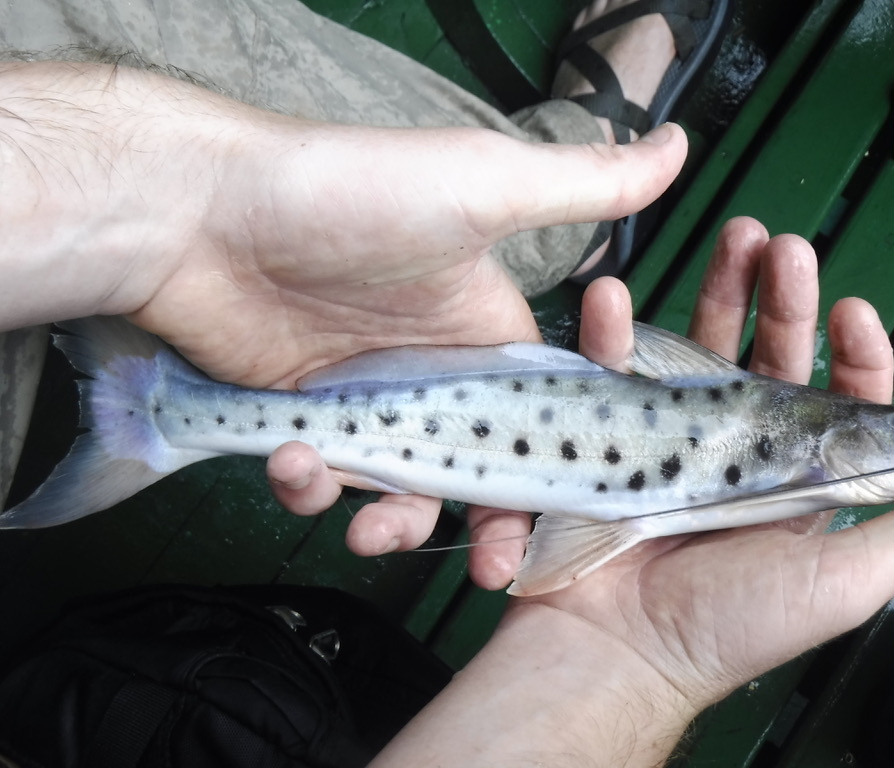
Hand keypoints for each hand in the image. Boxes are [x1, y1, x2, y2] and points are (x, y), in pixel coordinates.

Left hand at [0, 62, 685, 587]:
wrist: (207, 214)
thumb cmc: (353, 197)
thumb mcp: (483, 187)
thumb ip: (586, 185)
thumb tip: (682, 145)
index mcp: (492, 336)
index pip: (550, 421)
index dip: (565, 474)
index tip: (570, 518)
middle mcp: (438, 377)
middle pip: (483, 476)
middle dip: (494, 529)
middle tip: (495, 570)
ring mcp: (370, 404)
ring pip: (403, 493)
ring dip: (393, 523)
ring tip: (365, 523)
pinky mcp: (306, 422)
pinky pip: (325, 481)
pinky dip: (314, 488)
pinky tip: (298, 462)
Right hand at [513, 216, 893, 713]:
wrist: (615, 646)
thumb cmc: (730, 623)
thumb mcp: (845, 578)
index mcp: (798, 485)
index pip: (837, 404)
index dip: (852, 354)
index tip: (853, 310)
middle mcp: (739, 455)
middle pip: (767, 358)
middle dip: (781, 298)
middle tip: (782, 246)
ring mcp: (672, 442)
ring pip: (699, 350)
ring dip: (714, 291)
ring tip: (729, 241)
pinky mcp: (610, 438)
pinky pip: (613, 373)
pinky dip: (612, 332)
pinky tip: (613, 300)